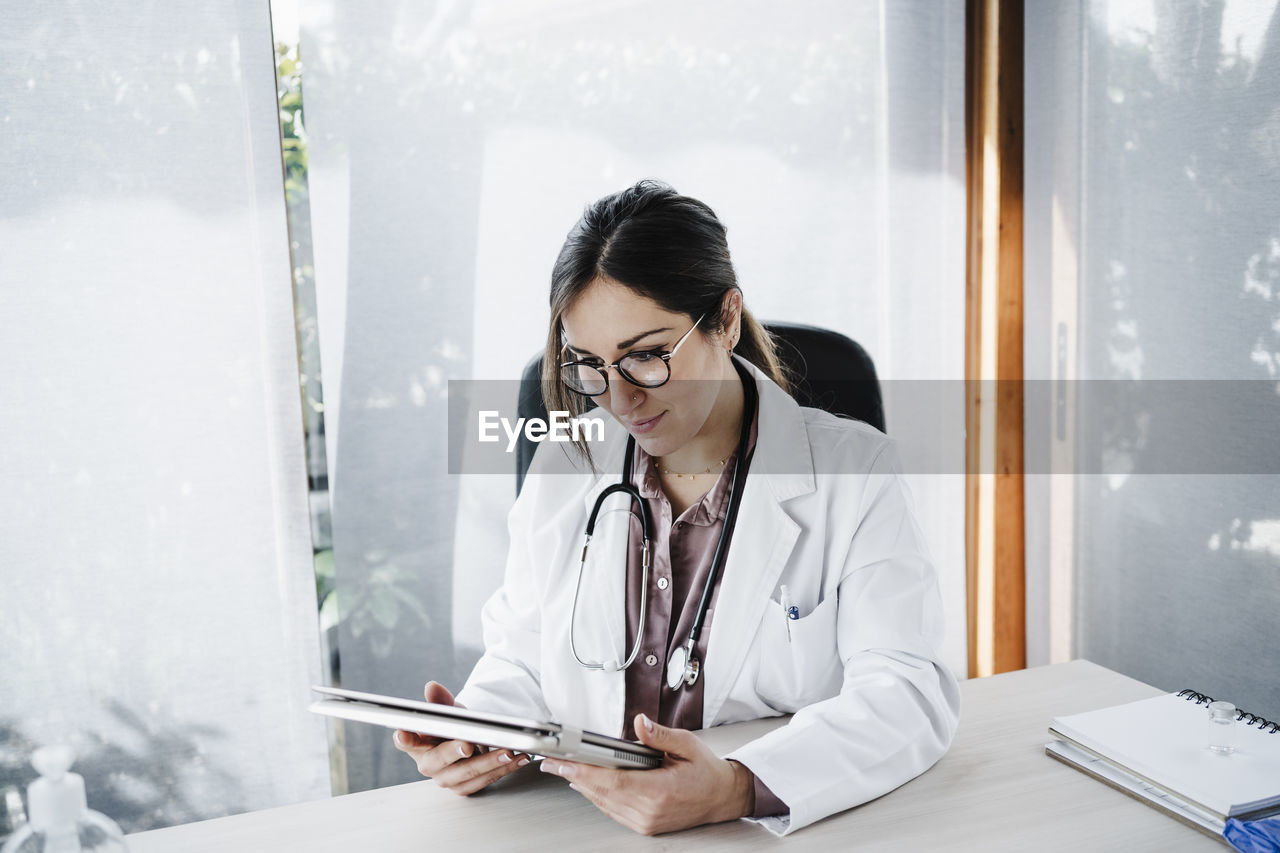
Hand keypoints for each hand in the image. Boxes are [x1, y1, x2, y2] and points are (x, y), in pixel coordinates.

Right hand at [391, 681, 530, 794]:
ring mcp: (446, 778)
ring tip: (506, 751)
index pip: (405, 741)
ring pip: (465, 774)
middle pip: (437, 761)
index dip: (404, 739)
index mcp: (417, 743)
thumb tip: (432, 688)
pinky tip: (516, 759)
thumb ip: (441, 701)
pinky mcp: (464, 787)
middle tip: (467, 744)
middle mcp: (428, 764)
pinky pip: (483, 781)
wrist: (468, 743)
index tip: (404, 734)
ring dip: (489, 763)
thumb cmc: (452, 728)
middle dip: (453, 752)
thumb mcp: (449, 710)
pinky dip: (503, 769)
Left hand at [540, 713, 755, 835]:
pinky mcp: (645, 825)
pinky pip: (613, 810)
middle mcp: (650, 811)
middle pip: (602, 793)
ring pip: (604, 803)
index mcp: (660, 790)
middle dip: (574, 776)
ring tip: (563, 769)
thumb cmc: (707, 771)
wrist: (722, 797)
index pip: (612, 781)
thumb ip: (660, 735)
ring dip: (582, 786)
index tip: (564, 763)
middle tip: (553, 762)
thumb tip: (640, 723)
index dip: (583, 773)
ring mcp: (646, 822)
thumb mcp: (687, 744)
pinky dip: (597, 796)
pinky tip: (586, 784)